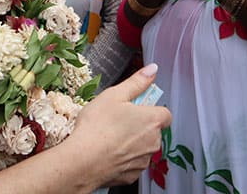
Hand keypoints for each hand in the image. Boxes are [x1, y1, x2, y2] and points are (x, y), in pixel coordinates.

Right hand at [67, 64, 171, 186]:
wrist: (82, 161)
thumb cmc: (97, 127)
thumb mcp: (114, 95)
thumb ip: (137, 82)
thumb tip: (152, 69)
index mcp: (152, 120)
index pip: (164, 113)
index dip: (150, 108)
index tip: (136, 107)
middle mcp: (153, 142)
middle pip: (152, 130)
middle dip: (139, 125)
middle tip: (117, 119)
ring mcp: (143, 161)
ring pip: (142, 147)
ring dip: (131, 142)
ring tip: (108, 136)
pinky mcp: (132, 176)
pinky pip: (131, 163)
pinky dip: (122, 157)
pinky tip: (106, 151)